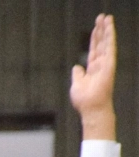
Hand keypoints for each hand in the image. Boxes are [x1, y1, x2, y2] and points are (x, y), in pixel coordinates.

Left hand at [70, 14, 115, 139]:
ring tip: (107, 17)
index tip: (96, 27)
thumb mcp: (77, 84)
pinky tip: (109, 28)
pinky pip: (110, 48)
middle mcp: (100, 64)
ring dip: (106, 30)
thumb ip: (78, 75)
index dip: (94, 38)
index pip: (94, 50)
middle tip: (102, 17)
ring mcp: (106, 64)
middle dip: (101, 30)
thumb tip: (77, 67)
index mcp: (92, 69)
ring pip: (106, 43)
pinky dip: (110, 37)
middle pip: (101, 43)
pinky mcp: (109, 65)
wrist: (91, 108)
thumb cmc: (84, 100)